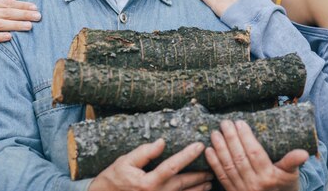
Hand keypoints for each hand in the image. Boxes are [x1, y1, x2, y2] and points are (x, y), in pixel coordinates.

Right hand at [89, 138, 212, 190]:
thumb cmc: (114, 180)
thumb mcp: (125, 162)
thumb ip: (145, 152)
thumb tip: (162, 142)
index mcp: (149, 182)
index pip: (173, 166)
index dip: (188, 155)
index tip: (200, 145)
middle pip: (183, 183)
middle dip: (199, 175)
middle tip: (213, 168)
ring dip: (198, 189)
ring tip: (210, 182)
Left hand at [206, 120, 307, 190]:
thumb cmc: (284, 186)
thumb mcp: (291, 175)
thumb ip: (292, 162)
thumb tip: (304, 153)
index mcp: (269, 177)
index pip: (255, 153)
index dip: (246, 137)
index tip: (240, 123)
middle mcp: (254, 184)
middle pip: (239, 157)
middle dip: (230, 138)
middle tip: (225, 122)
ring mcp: (242, 189)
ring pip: (228, 166)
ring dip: (220, 148)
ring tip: (215, 133)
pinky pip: (222, 177)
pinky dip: (213, 163)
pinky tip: (209, 150)